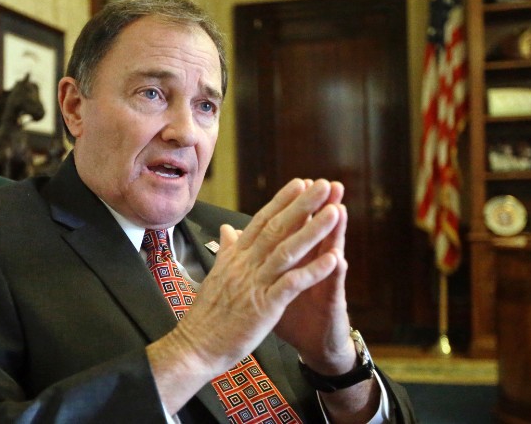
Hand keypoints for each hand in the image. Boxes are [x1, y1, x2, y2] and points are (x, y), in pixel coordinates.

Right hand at [170, 178, 342, 374]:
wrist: (195, 346)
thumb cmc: (206, 315)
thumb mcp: (215, 276)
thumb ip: (227, 250)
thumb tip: (227, 228)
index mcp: (235, 257)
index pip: (260, 221)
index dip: (281, 201)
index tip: (299, 183)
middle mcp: (245, 265)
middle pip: (276, 228)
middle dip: (301, 205)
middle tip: (321, 185)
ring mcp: (254, 284)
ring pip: (287, 251)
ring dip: (313, 230)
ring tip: (334, 212)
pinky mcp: (264, 307)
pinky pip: (292, 284)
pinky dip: (313, 271)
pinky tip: (333, 259)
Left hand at [274, 181, 356, 373]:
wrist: (314, 346)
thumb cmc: (294, 315)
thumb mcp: (271, 287)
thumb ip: (258, 260)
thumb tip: (240, 239)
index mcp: (296, 262)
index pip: (297, 230)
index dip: (296, 208)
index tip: (298, 184)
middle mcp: (313, 268)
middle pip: (317, 233)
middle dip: (320, 208)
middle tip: (326, 185)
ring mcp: (324, 284)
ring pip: (331, 253)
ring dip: (334, 232)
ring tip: (338, 210)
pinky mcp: (331, 305)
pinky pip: (332, 288)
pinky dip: (333, 274)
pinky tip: (337, 259)